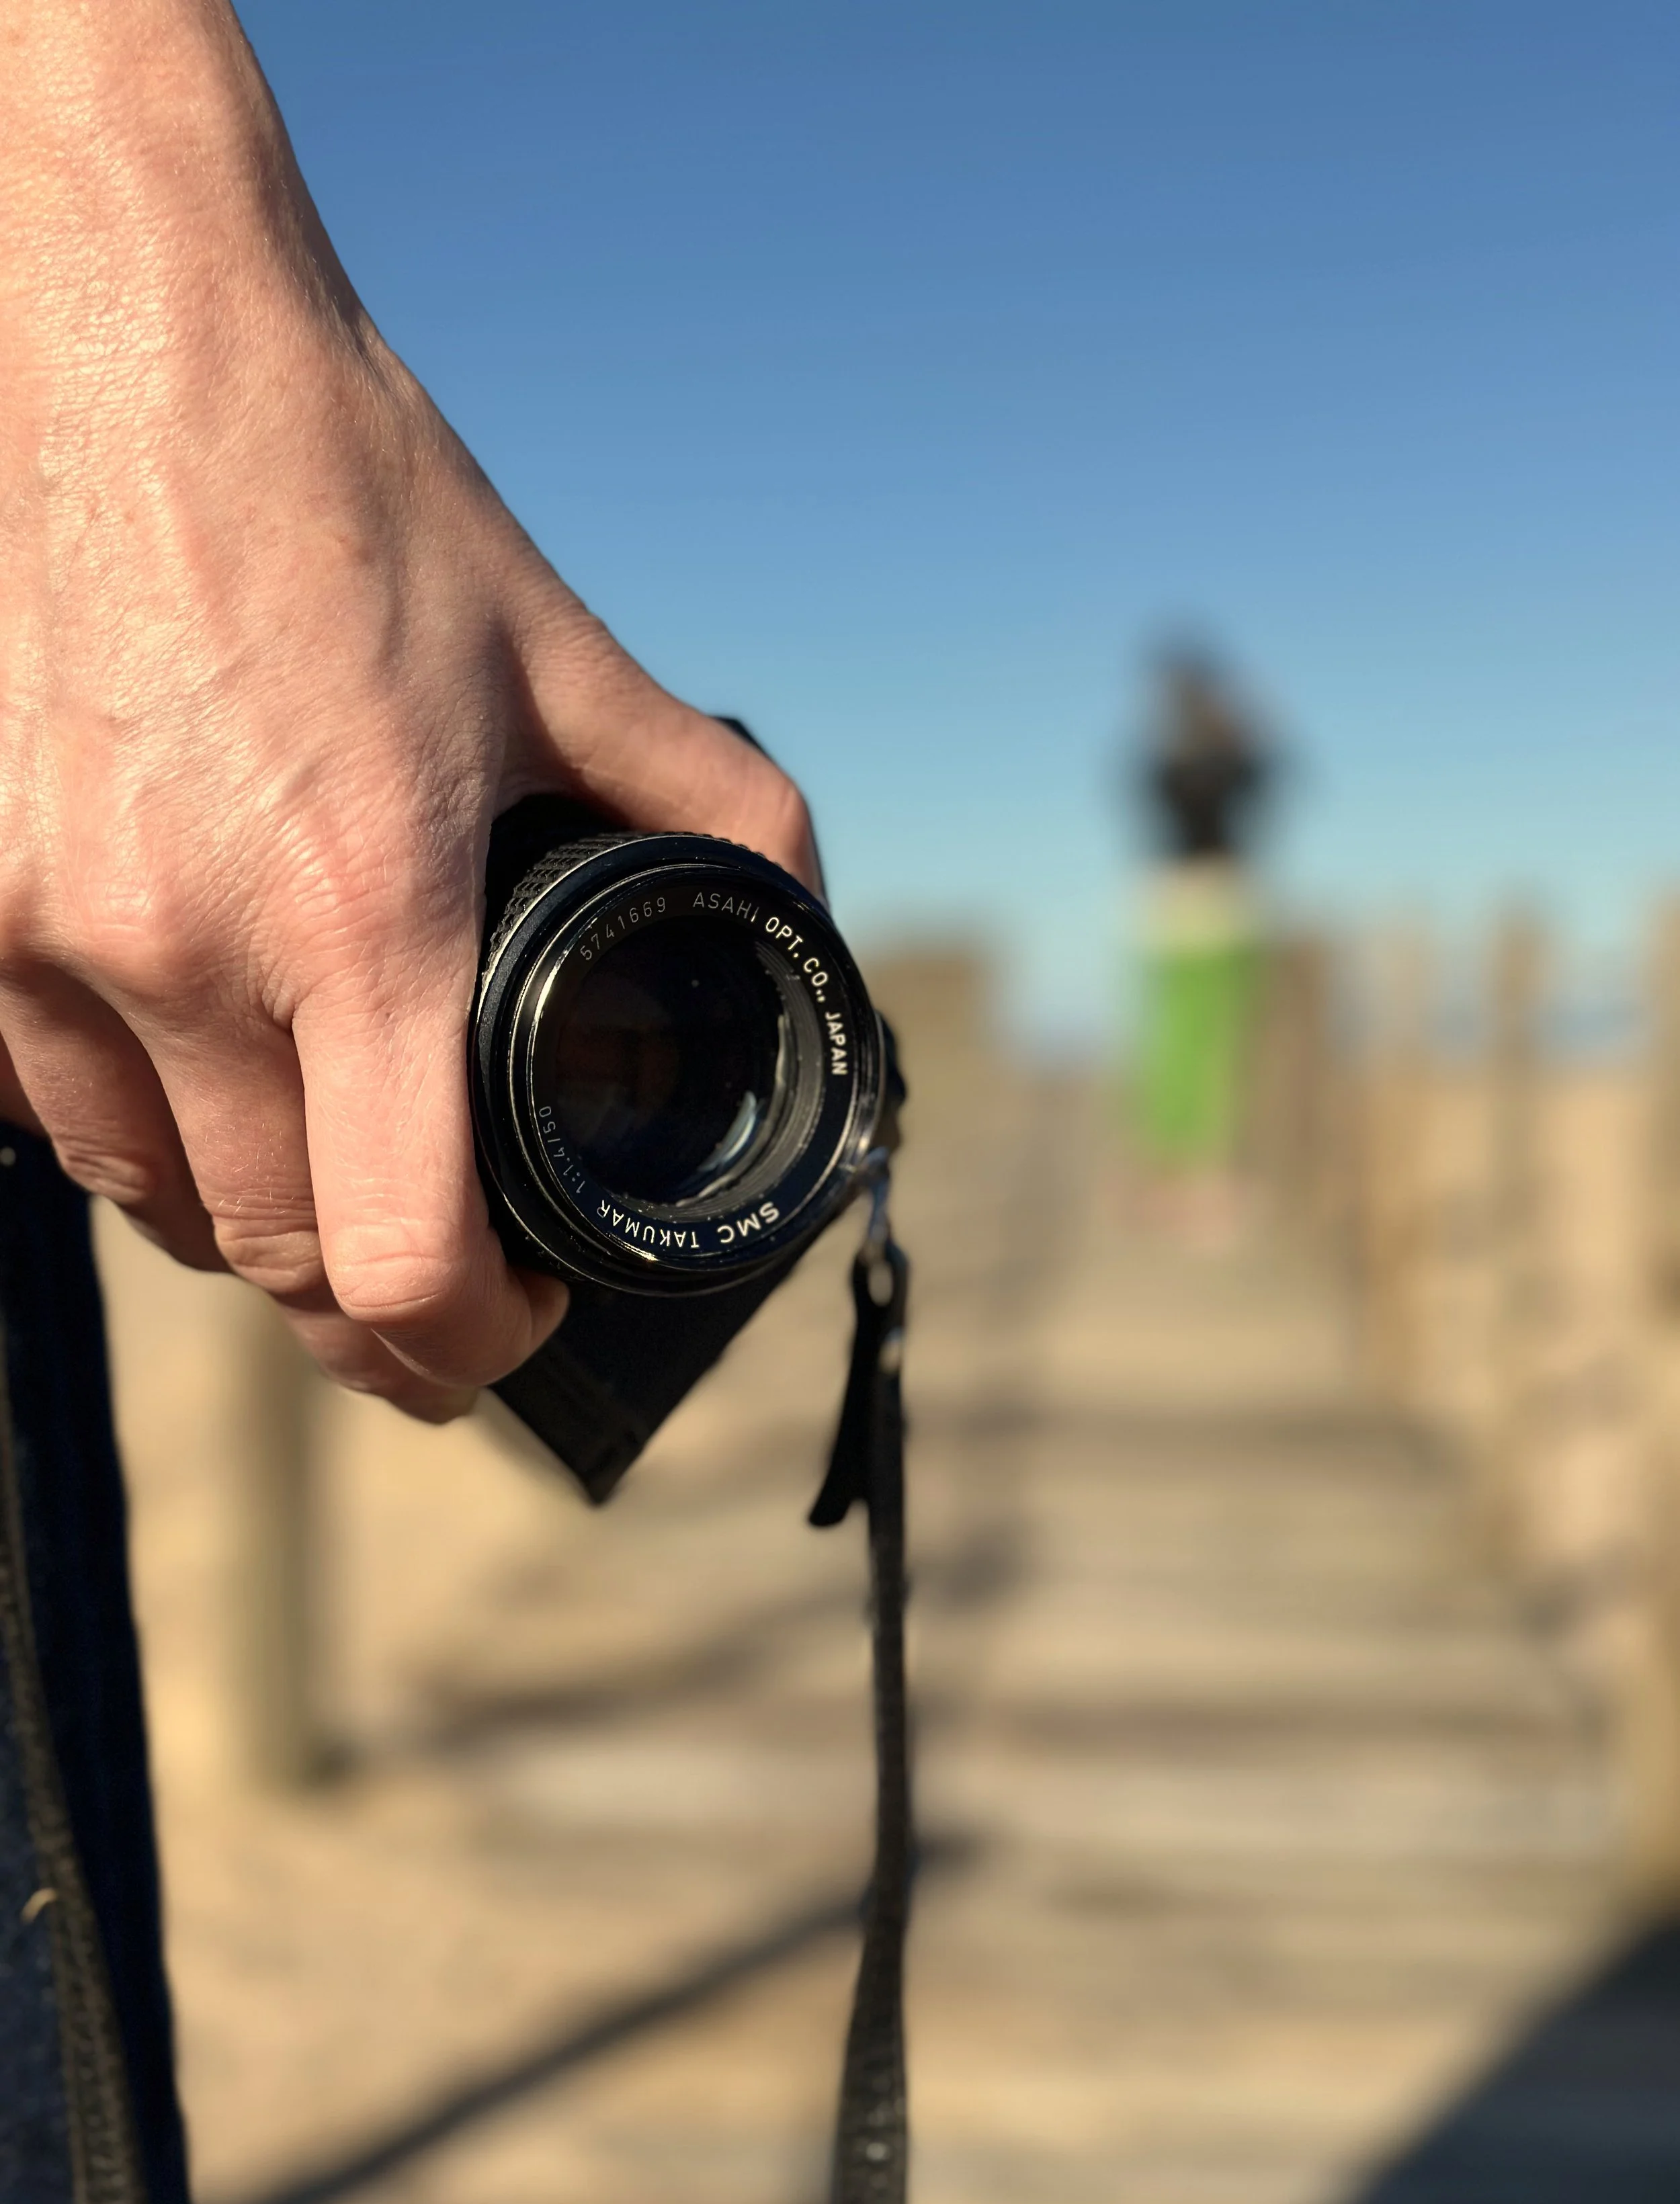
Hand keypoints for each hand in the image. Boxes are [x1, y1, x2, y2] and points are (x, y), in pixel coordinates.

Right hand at [0, 0, 816, 1420]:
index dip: (468, 1346)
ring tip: (333, 1193)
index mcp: (364, 916)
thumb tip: (799, 914)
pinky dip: (137, 1135)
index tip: (512, 1331)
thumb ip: (712, 802)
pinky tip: (202, 1086)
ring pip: (153, 1204)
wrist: (123, 339)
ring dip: (255, 1233)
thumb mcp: (563, 653)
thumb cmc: (345, 493)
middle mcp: (186, 953)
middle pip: (276, 1264)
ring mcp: (49, 935)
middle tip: (443, 1291)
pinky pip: (45, 1105)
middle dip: (377, 1312)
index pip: (397, 1260)